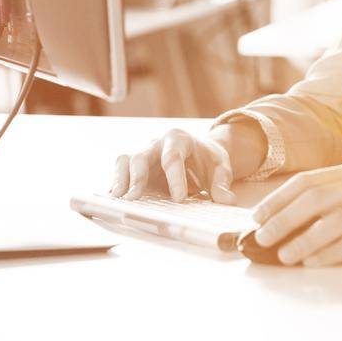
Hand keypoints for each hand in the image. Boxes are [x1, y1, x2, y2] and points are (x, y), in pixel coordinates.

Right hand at [110, 127, 236, 203]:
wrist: (199, 154)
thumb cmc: (208, 160)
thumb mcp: (220, 168)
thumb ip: (222, 183)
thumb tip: (227, 200)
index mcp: (178, 139)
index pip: (173, 157)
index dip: (175, 178)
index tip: (179, 199)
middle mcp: (156, 144)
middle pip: (141, 155)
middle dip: (137, 176)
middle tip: (135, 197)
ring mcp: (143, 155)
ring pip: (125, 160)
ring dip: (120, 178)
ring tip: (118, 197)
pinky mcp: (135, 169)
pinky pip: (121, 172)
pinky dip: (117, 184)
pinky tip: (114, 200)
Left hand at [250, 162, 341, 267]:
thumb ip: (338, 198)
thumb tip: (294, 219)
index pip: (307, 181)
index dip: (279, 198)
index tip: (257, 215)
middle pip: (314, 198)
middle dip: (282, 217)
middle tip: (261, 236)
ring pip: (332, 221)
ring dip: (302, 239)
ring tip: (282, 254)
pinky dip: (331, 252)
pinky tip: (314, 262)